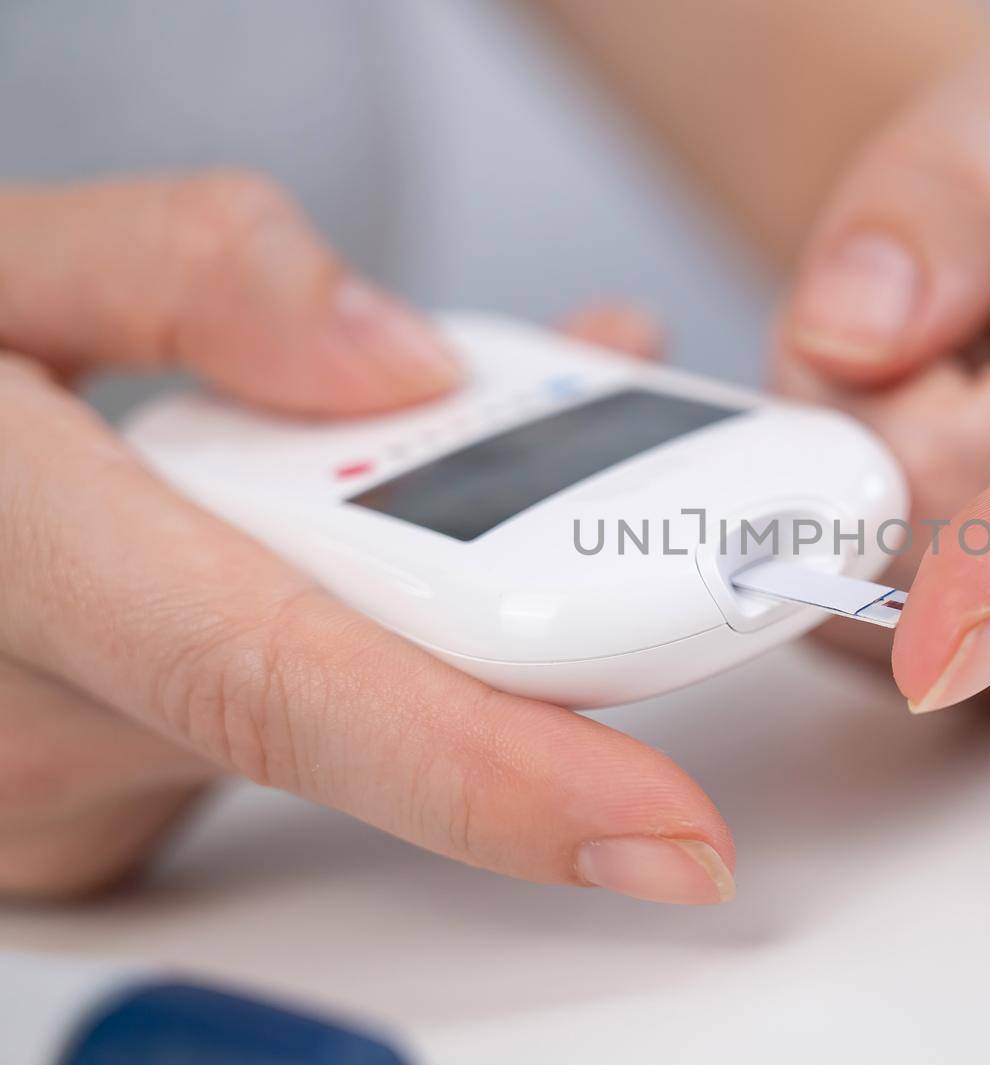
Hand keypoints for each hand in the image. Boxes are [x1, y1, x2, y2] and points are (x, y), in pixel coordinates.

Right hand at [0, 174, 733, 903]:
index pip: (277, 689)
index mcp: (10, 564)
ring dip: (493, 590)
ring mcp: (91, 777)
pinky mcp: (127, 787)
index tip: (667, 832)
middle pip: (382, 699)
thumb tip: (411, 362)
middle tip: (689, 507)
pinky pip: (337, 712)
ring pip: (375, 701)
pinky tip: (465, 517)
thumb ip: (191, 271)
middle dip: (557, 618)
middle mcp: (52, 720)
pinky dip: (423, 613)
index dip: (486, 772)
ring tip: (571, 441)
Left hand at [776, 43, 989, 709]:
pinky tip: (955, 479)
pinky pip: (912, 647)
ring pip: (927, 596)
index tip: (943, 640)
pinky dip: (885, 564)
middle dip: (876, 425)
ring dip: (878, 492)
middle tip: (904, 333)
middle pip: (978, 526)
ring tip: (955, 394)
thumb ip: (943, 192)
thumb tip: (852, 337)